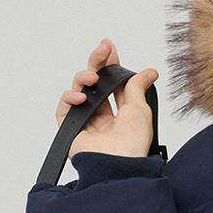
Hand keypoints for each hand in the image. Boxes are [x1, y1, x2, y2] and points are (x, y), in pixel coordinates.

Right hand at [55, 37, 158, 157]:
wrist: (119, 165)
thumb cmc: (133, 143)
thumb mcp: (140, 109)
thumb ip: (137, 87)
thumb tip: (149, 71)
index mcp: (120, 114)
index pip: (112, 83)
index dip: (110, 65)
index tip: (110, 47)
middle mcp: (102, 117)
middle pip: (94, 83)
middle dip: (97, 62)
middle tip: (102, 48)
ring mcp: (86, 123)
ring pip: (78, 91)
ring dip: (84, 78)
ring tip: (93, 78)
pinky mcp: (71, 131)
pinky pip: (64, 109)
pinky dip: (69, 98)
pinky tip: (80, 97)